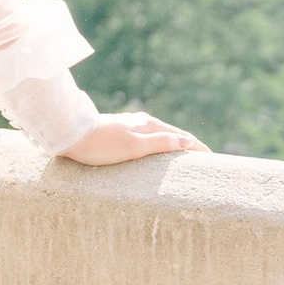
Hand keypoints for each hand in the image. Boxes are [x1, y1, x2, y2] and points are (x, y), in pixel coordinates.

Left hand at [59, 108, 207, 167]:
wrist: (70, 135)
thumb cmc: (101, 145)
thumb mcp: (133, 146)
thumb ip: (160, 143)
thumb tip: (187, 142)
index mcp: (149, 125)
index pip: (183, 137)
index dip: (199, 148)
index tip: (213, 160)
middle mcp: (143, 123)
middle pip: (173, 135)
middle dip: (189, 146)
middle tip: (203, 161)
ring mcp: (131, 126)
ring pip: (160, 136)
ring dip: (174, 147)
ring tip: (182, 160)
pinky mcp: (119, 132)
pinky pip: (147, 140)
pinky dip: (159, 147)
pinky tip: (153, 155)